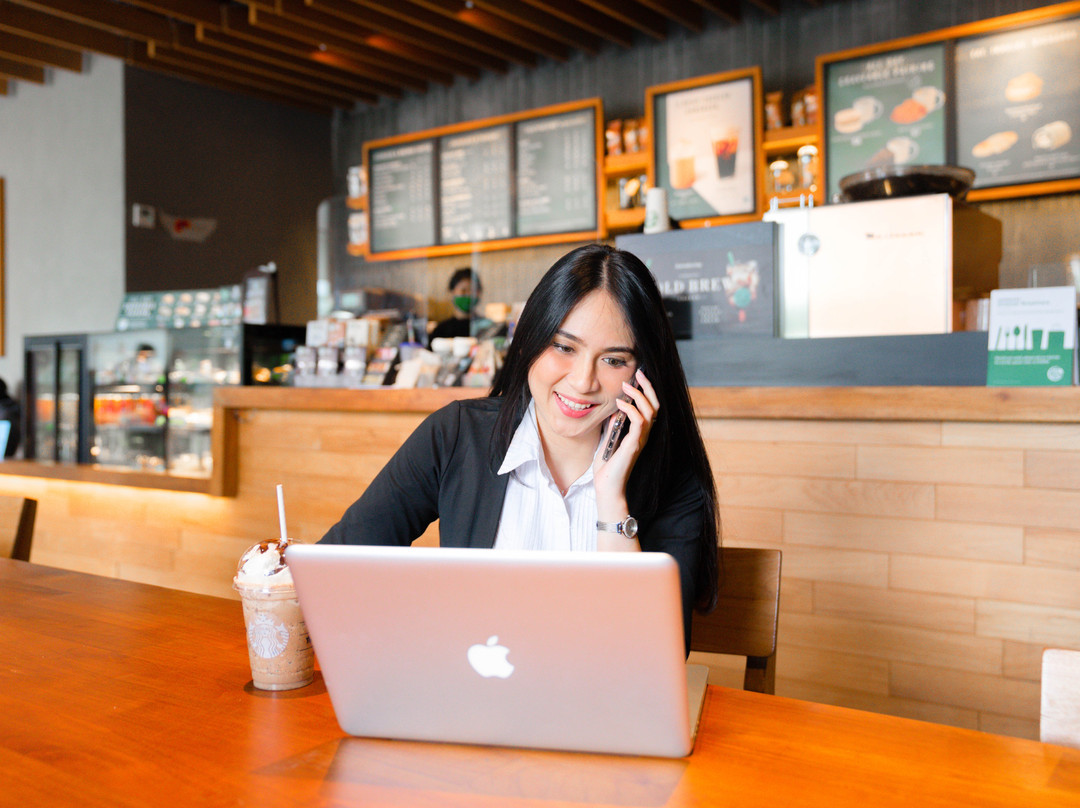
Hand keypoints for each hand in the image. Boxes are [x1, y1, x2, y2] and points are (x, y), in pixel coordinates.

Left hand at [593, 368, 658, 521]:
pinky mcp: (634, 445)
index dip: (647, 391)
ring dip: (639, 396)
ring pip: (650, 411)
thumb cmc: (606, 466)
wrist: (606, 486)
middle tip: (639, 373)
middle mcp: (644, 435)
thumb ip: (613, 424)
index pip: (650, 407)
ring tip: (627, 386)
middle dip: (649, 387)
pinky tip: (620, 404)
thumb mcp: (608, 438)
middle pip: (655, 406)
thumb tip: (614, 408)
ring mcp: (640, 440)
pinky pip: (639, 422)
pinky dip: (631, 409)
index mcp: (639, 432)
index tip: (638, 376)